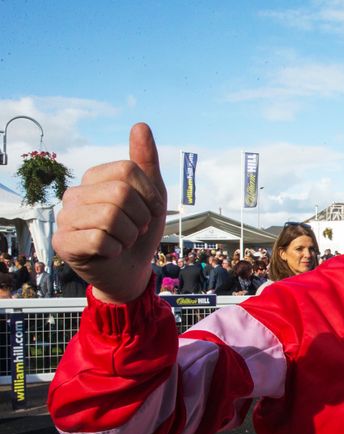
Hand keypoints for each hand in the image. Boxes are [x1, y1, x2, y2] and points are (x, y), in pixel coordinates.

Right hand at [52, 123, 166, 302]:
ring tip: (123, 240)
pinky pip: (100, 240)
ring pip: (110, 216)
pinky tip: (110, 252)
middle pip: (121, 192)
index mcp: (93, 178)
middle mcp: (74, 194)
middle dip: (140, 216)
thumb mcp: (152, 196)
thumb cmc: (139, 231)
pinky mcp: (63, 243)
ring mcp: (65, 218)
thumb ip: (146, 162)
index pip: (128, 170)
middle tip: (136, 229)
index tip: (149, 211)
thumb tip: (140, 125)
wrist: (131, 270)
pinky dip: (116, 249)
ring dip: (129, 235)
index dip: (149, 194)